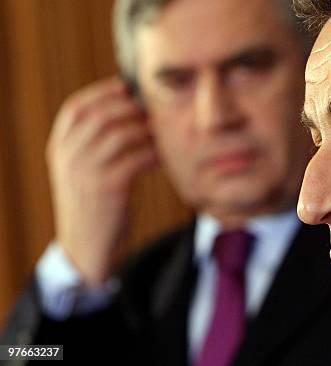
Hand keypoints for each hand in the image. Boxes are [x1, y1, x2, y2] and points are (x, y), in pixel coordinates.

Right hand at [46, 77, 156, 285]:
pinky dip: (154, 153)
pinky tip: (163, 155)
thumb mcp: (80, 171)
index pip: (76, 108)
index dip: (101, 92)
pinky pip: (137, 158)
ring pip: (123, 134)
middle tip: (152, 110)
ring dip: (147, 129)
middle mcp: (68, 156)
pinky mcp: (108, 187)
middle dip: (132, 108)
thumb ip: (90, 144)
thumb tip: (123, 109)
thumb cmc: (91, 204)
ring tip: (162, 131)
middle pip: (103, 115)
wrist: (85, 246)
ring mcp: (87, 171)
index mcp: (59, 148)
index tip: (125, 86)